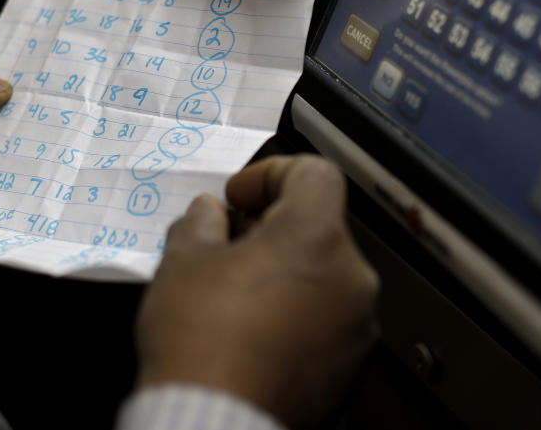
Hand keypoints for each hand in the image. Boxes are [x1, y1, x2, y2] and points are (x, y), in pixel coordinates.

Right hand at [135, 155, 379, 428]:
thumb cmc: (201, 345)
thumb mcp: (182, 263)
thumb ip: (200, 223)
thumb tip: (209, 215)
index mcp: (316, 237)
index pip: (314, 172)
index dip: (269, 174)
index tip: (237, 197)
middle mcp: (352, 277)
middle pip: (319, 227)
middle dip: (272, 227)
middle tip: (227, 243)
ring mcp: (358, 326)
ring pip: (326, 275)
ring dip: (287, 272)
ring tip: (236, 292)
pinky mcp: (352, 367)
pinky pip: (329, 321)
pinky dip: (298, 314)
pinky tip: (255, 332)